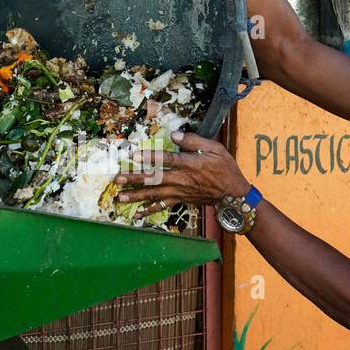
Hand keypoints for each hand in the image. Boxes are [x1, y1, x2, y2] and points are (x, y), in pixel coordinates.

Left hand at [114, 131, 250, 207]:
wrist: (233, 194)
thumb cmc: (225, 168)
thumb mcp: (215, 149)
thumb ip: (194, 141)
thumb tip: (174, 135)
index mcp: (189, 164)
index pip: (166, 160)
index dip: (150, 157)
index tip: (134, 155)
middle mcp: (181, 179)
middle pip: (154, 179)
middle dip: (134, 179)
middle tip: (117, 179)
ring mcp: (179, 192)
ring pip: (154, 194)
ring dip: (135, 196)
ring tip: (119, 197)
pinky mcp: (180, 200)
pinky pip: (162, 206)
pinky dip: (148, 211)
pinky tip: (136, 214)